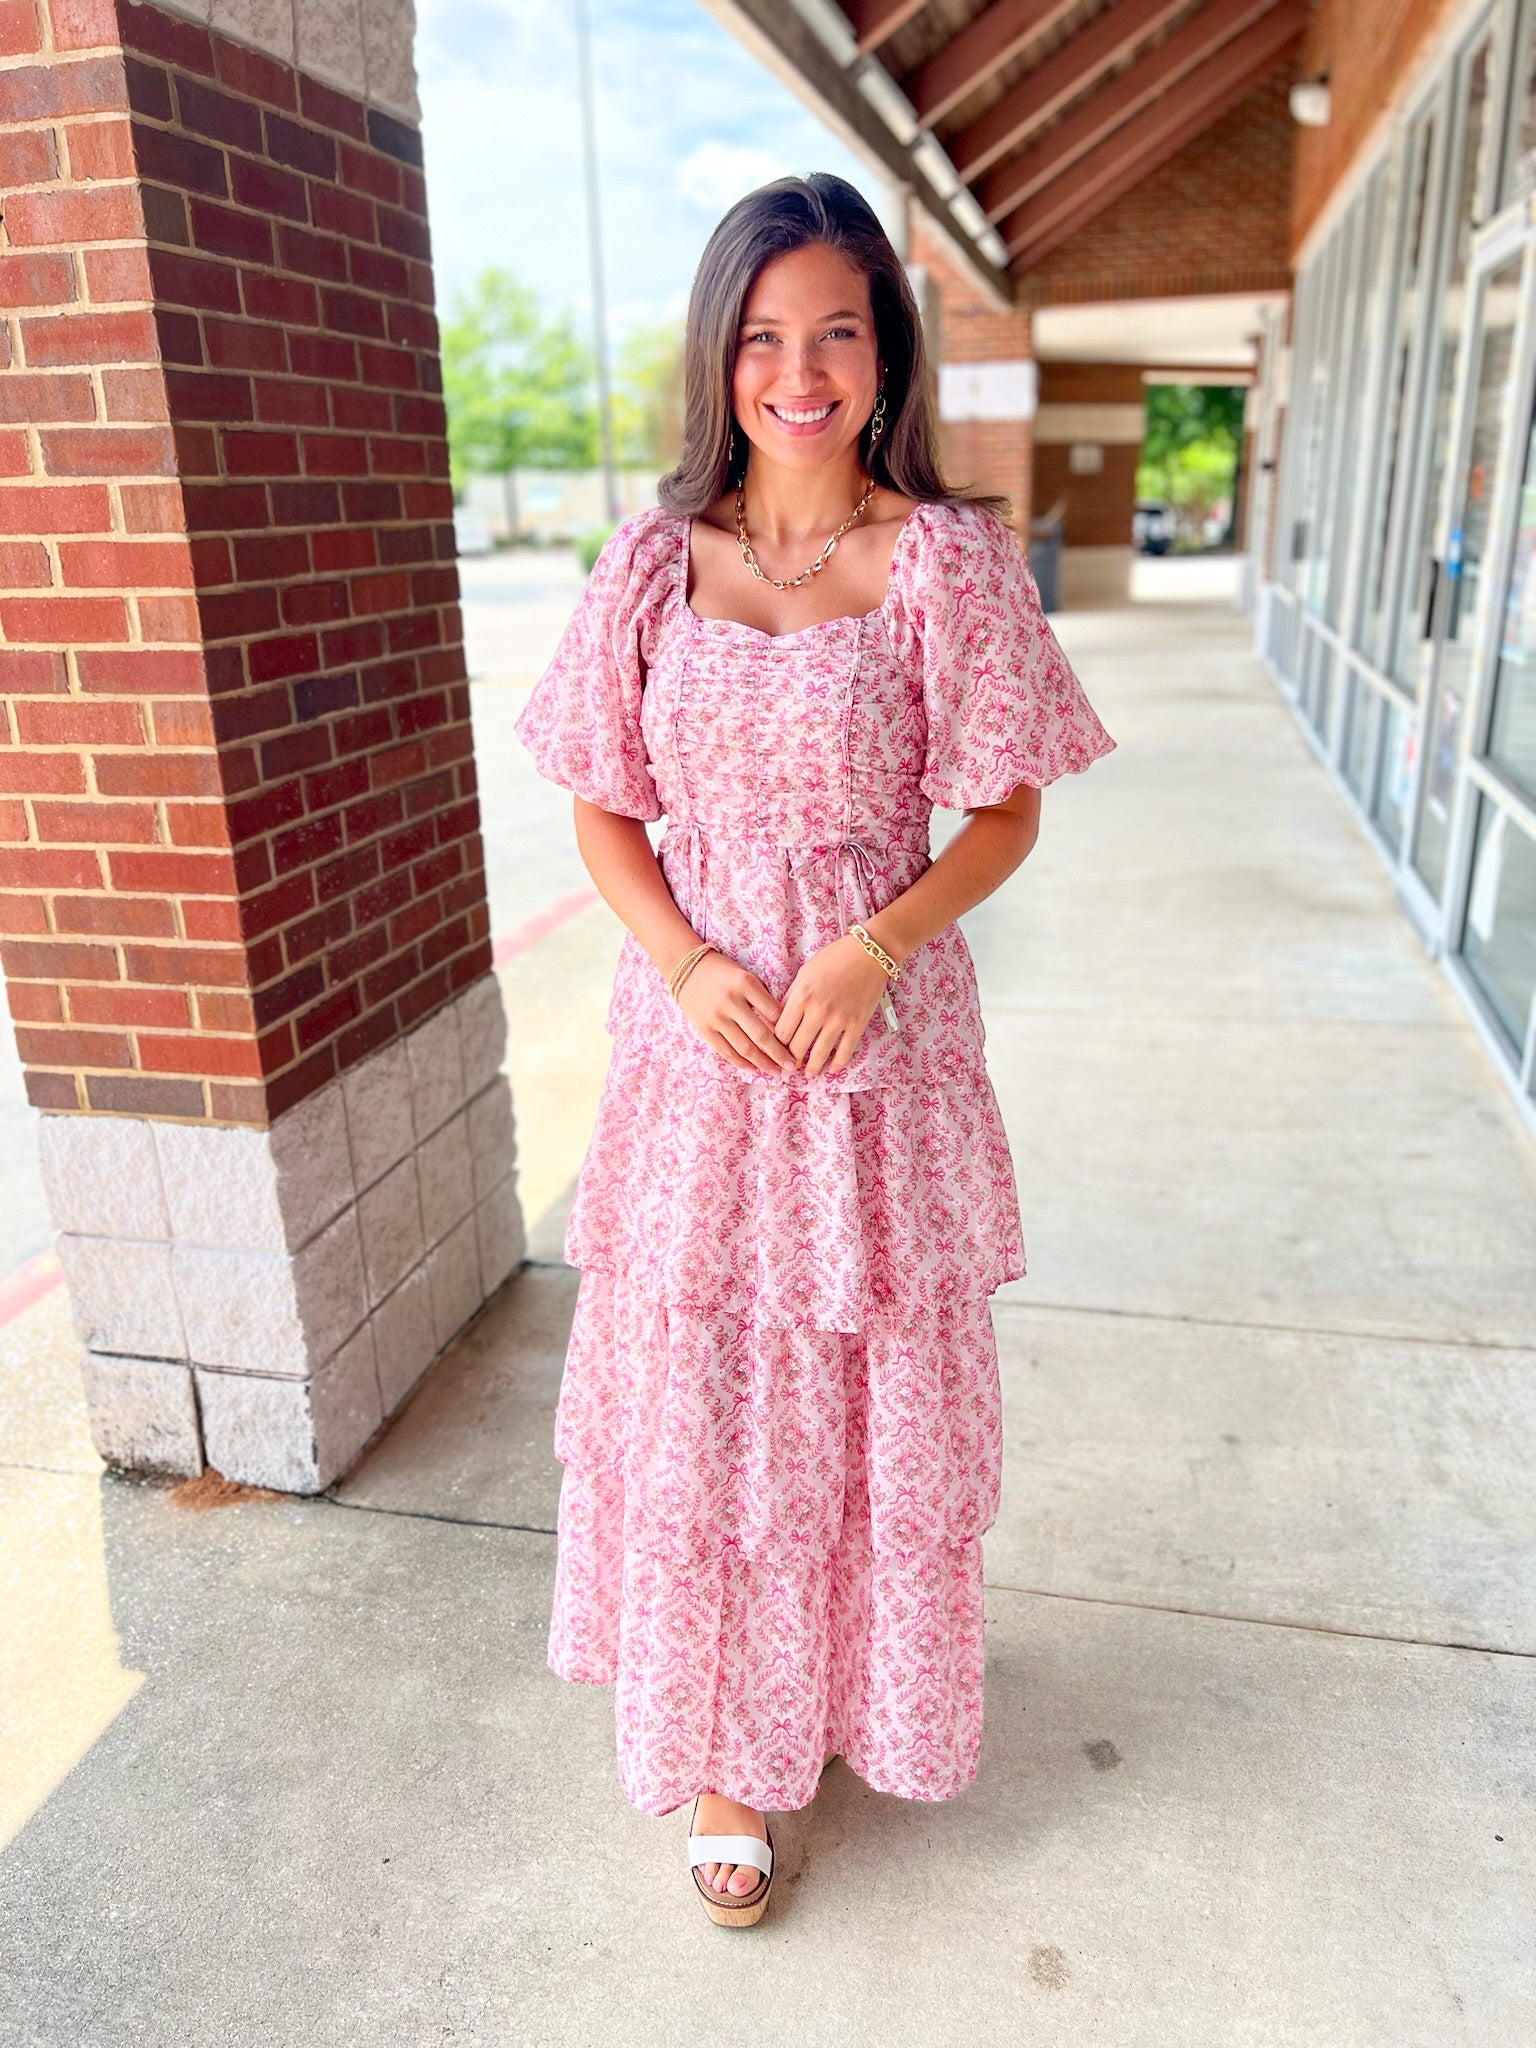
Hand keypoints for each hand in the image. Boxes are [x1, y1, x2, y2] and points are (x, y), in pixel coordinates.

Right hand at [674, 949, 799, 1075]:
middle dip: (779, 1054)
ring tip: (776, 1072)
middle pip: (761, 1035)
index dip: (787, 1031)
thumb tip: (781, 1026)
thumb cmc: (722, 971)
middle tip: (792, 1066)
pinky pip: (726, 1051)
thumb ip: (762, 997)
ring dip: (763, 1063)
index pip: (773, 1013)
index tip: (798, 1043)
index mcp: (746, 984)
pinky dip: (741, 1062)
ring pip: (744, 1047)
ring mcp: (716, 1017)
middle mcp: (731, 1001)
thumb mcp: (746, 975)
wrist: (686, 967)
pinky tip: (753, 1068)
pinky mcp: (704, 1029)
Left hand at [772, 933, 891, 1076]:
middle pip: (796, 1047)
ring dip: (811, 1068)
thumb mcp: (804, 973)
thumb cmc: (834, 959)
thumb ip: (792, 997)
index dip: (776, 1044)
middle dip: (790, 1059)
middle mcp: (818, 1011)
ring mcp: (839, 1020)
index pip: (781, 1032)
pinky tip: (831, 1069)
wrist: (869, 954)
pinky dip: (837, 1064)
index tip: (776, 1050)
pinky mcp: (857, 1025)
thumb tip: (779, 1020)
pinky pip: (845, 1052)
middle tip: (788, 1065)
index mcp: (801, 997)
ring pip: (819, 1055)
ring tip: (807, 1074)